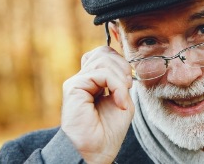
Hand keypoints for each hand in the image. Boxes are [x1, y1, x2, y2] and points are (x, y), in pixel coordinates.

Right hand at [61, 46, 134, 163]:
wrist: (97, 151)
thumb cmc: (109, 131)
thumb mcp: (122, 100)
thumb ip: (122, 81)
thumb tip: (125, 67)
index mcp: (93, 81)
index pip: (105, 54)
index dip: (120, 62)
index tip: (129, 82)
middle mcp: (83, 78)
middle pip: (103, 52)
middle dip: (122, 66)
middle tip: (128, 86)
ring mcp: (77, 81)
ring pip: (102, 60)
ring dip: (120, 77)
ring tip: (123, 96)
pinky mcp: (74, 86)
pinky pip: (100, 74)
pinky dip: (116, 85)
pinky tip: (119, 101)